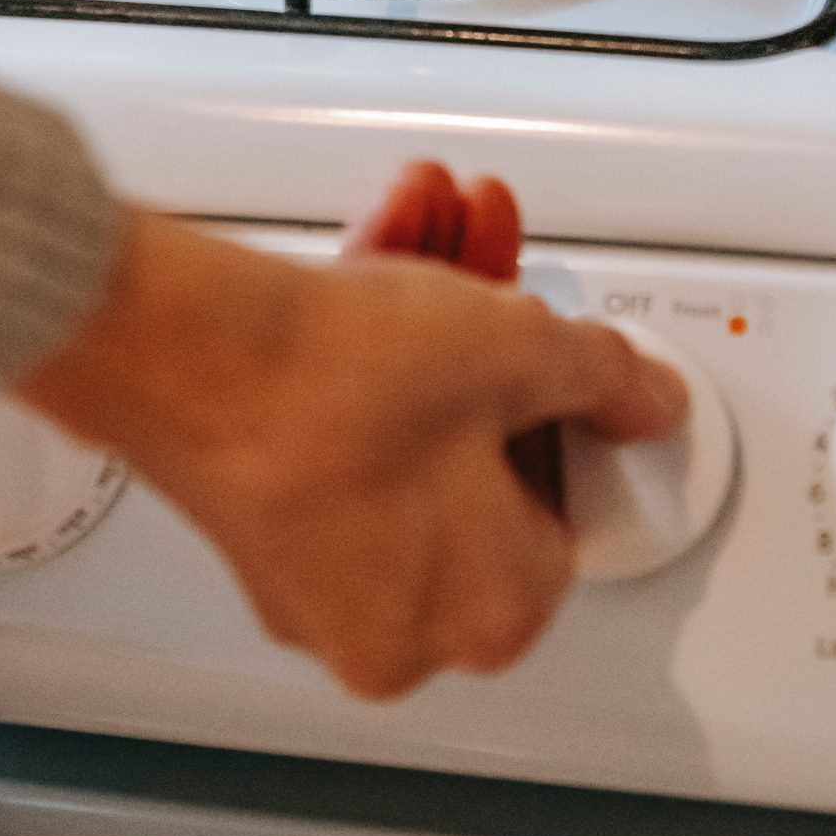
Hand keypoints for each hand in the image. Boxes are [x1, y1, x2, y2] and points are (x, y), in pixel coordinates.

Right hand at [17, 200, 685, 699]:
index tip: (561, 354)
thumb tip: (644, 396)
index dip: (566, 407)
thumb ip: (606, 376)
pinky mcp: (255, 508)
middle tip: (496, 260)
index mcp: (484, 615)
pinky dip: (362, 333)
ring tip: (439, 214)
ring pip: (405, 421)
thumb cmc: (340, 387)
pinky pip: (338, 418)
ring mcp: (315, 571)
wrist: (191, 353)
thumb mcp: (522, 350)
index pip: (563, 507)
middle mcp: (395, 622)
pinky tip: (384, 238)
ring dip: (427, 306)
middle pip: (477, 453)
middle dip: (488, 328)